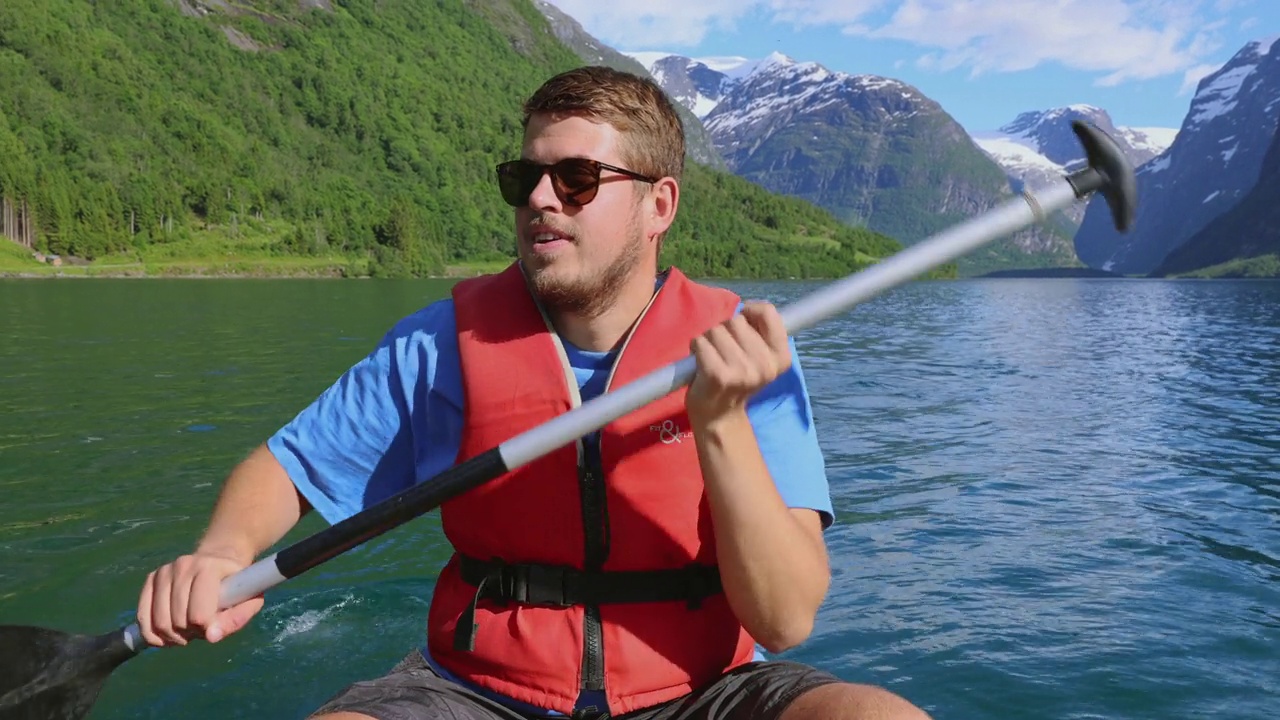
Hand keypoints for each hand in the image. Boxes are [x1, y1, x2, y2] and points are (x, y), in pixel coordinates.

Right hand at [136, 551, 263, 646]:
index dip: (205, 629)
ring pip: (158, 621)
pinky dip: (153, 634)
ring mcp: (164, 571)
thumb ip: (237, 619)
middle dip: (190, 633)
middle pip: (177, 620)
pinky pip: (142, 617)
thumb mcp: (249, 600)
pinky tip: (167, 635)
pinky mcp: (150, 578)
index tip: (213, 628)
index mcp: (209, 568)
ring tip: (187, 630)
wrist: (218, 560)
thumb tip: (211, 636)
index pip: (198, 613)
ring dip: (173, 636)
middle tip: (201, 629)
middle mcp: (183, 566)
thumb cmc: (235, 585)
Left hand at [687, 302, 791, 426]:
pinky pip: (700, 342)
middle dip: (725, 331)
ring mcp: (742, 371)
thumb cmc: (737, 379)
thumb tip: (748, 306)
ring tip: (713, 358)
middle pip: (736, 321)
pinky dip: (696, 348)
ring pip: (716, 330)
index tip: (744, 321)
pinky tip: (700, 364)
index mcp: (781, 358)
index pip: (769, 313)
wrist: (719, 416)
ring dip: (708, 340)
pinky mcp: (718, 375)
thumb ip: (760, 331)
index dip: (751, 311)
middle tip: (724, 352)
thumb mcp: (760, 358)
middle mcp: (765, 365)